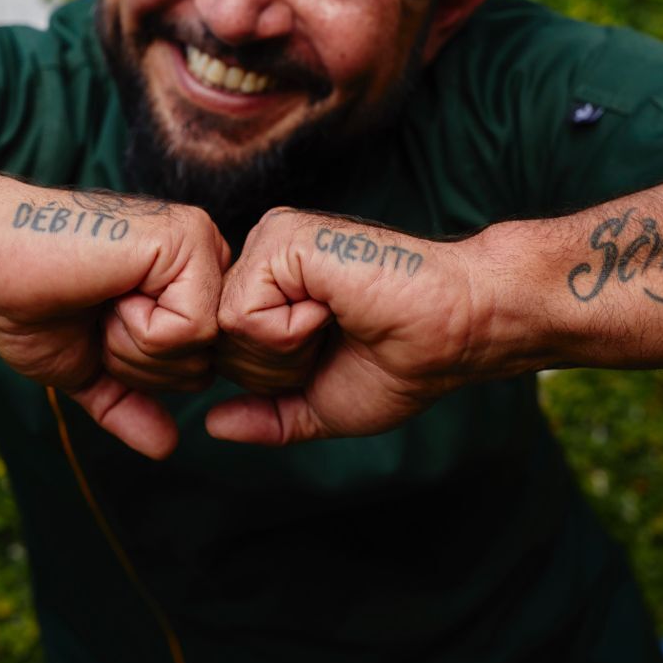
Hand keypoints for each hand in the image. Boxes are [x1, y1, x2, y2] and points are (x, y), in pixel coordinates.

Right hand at [0, 182, 228, 458]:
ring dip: (133, 344)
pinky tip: (112, 290)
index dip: (140, 370)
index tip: (97, 328)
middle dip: (137, 362)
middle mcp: (202, 263)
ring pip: (201, 351)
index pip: (197, 370)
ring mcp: (200, 248)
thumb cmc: (30, 303)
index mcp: (184, 289)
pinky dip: (140, 328)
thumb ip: (128, 402)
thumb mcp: (86, 367)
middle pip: (204, 366)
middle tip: (97, 313)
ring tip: (102, 298)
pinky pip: (192, 329)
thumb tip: (167, 447)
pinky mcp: (189, 240)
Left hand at [208, 209, 503, 444]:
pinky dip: (289, 331)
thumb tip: (212, 424)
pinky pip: (242, 314)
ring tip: (336, 321)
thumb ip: (267, 416)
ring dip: (285, 351)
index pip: (222, 352)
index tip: (327, 356)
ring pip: (225, 329)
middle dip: (275, 369)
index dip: (270, 378)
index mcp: (270, 289)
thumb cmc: (400, 363)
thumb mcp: (321, 403)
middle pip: (217, 344)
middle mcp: (263, 259)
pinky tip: (332, 307)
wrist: (450, 332)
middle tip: (335, 338)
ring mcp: (270, 243)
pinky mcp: (280, 238)